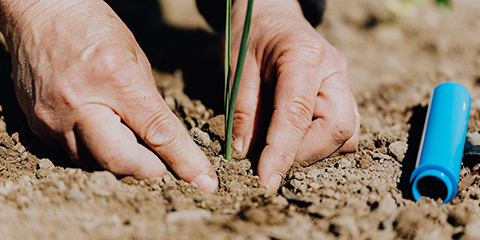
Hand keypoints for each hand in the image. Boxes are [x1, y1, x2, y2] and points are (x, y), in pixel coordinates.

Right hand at [0, 0, 216, 191]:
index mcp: (114, 78)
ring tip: (127, 136)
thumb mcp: (137, 58)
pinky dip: (96, 152)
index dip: (185, 161)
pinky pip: (74, 155)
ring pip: (97, 164)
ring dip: (122, 160)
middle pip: (121, 162)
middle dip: (149, 168)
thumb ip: (152, 105)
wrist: (38, 13)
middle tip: (160, 159)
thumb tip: (168, 143)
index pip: (157, 133)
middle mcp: (79, 104)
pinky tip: (102, 130)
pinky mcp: (37, 126)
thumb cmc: (93, 26)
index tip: (204, 181)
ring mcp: (52, 118)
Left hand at [230, 0, 359, 192]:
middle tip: (270, 157)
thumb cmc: (251, 34)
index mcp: (304, 56)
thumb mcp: (236, 67)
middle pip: (338, 129)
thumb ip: (242, 109)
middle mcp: (334, 71)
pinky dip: (319, 143)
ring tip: (280, 144)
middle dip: (304, 154)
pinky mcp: (342, 95)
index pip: (298, 114)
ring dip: (313, 150)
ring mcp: (343, 83)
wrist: (272, 13)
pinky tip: (293, 135)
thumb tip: (245, 153)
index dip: (282, 152)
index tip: (266, 180)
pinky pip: (343, 130)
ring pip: (346, 135)